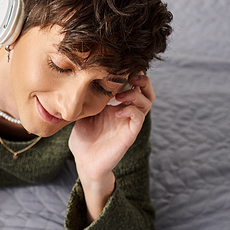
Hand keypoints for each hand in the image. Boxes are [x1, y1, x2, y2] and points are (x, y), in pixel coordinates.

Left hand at [68, 74, 153, 215]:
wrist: (84, 161)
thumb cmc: (83, 138)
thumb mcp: (83, 113)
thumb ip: (87, 97)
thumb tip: (83, 79)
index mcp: (116, 105)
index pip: (134, 86)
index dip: (131, 75)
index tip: (120, 68)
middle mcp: (126, 112)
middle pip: (147, 92)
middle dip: (142, 81)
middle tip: (130, 76)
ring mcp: (129, 123)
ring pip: (147, 103)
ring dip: (136, 94)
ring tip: (120, 95)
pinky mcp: (129, 134)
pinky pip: (138, 118)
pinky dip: (131, 110)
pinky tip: (116, 111)